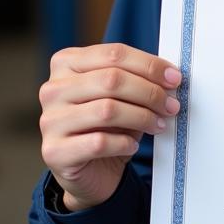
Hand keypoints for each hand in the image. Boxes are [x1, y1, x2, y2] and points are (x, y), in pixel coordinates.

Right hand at [39, 43, 181, 212]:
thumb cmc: (108, 125)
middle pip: (112, 79)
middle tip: (171, 105)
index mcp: (66, 63)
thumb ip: (138, 78)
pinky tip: (133, 145)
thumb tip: (170, 76)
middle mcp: (53, 89)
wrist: (90, 170)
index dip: (150, 64)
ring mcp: (49, 120)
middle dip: (150, 92)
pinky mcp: (53, 151)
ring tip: (159, 124)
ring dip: (142, 117)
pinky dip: (124, 143)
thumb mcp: (122, 94)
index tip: (174, 78)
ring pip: (107, 110)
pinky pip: (98, 142)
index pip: (114, 54)